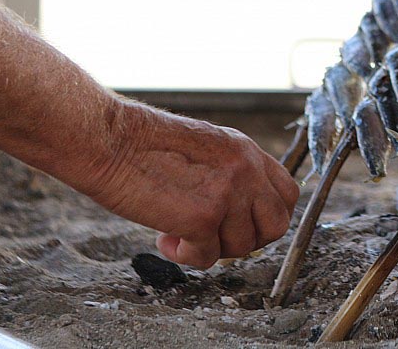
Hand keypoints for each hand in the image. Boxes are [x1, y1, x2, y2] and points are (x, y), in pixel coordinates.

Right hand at [87, 102, 298, 268]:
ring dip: (211, 248)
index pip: (287, 194)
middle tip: (215, 236)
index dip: (268, 216)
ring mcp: (228, 193)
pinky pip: (208, 258)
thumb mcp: (206, 148)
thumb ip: (231, 174)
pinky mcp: (203, 217)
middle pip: (276, 225)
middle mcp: (246, 170)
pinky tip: (165, 238)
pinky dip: (186, 256)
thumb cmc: (143, 145)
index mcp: (247, 151)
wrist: (110, 140)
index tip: (242, 224)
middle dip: (247, 240)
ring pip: (242, 247)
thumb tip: (241, 211)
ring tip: (179, 232)